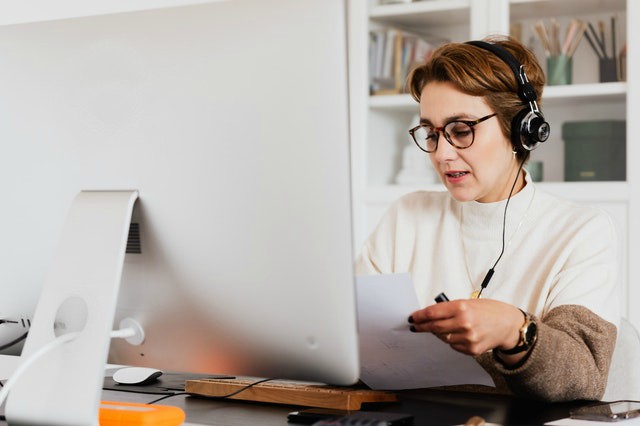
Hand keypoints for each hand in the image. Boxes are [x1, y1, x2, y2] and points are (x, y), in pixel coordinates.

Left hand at [408, 298, 523, 356]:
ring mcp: (468, 338)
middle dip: (422, 327)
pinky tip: (459, 334)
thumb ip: (449, 308)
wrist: (508, 324)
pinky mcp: (472, 350)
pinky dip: (452, 340)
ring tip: (444, 328)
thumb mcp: (468, 302)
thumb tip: (429, 314)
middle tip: (415, 326)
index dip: (419, 316)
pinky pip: (453, 346)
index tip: (412, 317)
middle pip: (434, 327)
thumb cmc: (488, 311)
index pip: (432, 313)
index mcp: (462, 307)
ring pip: (443, 338)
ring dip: (439, 333)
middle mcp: (464, 323)